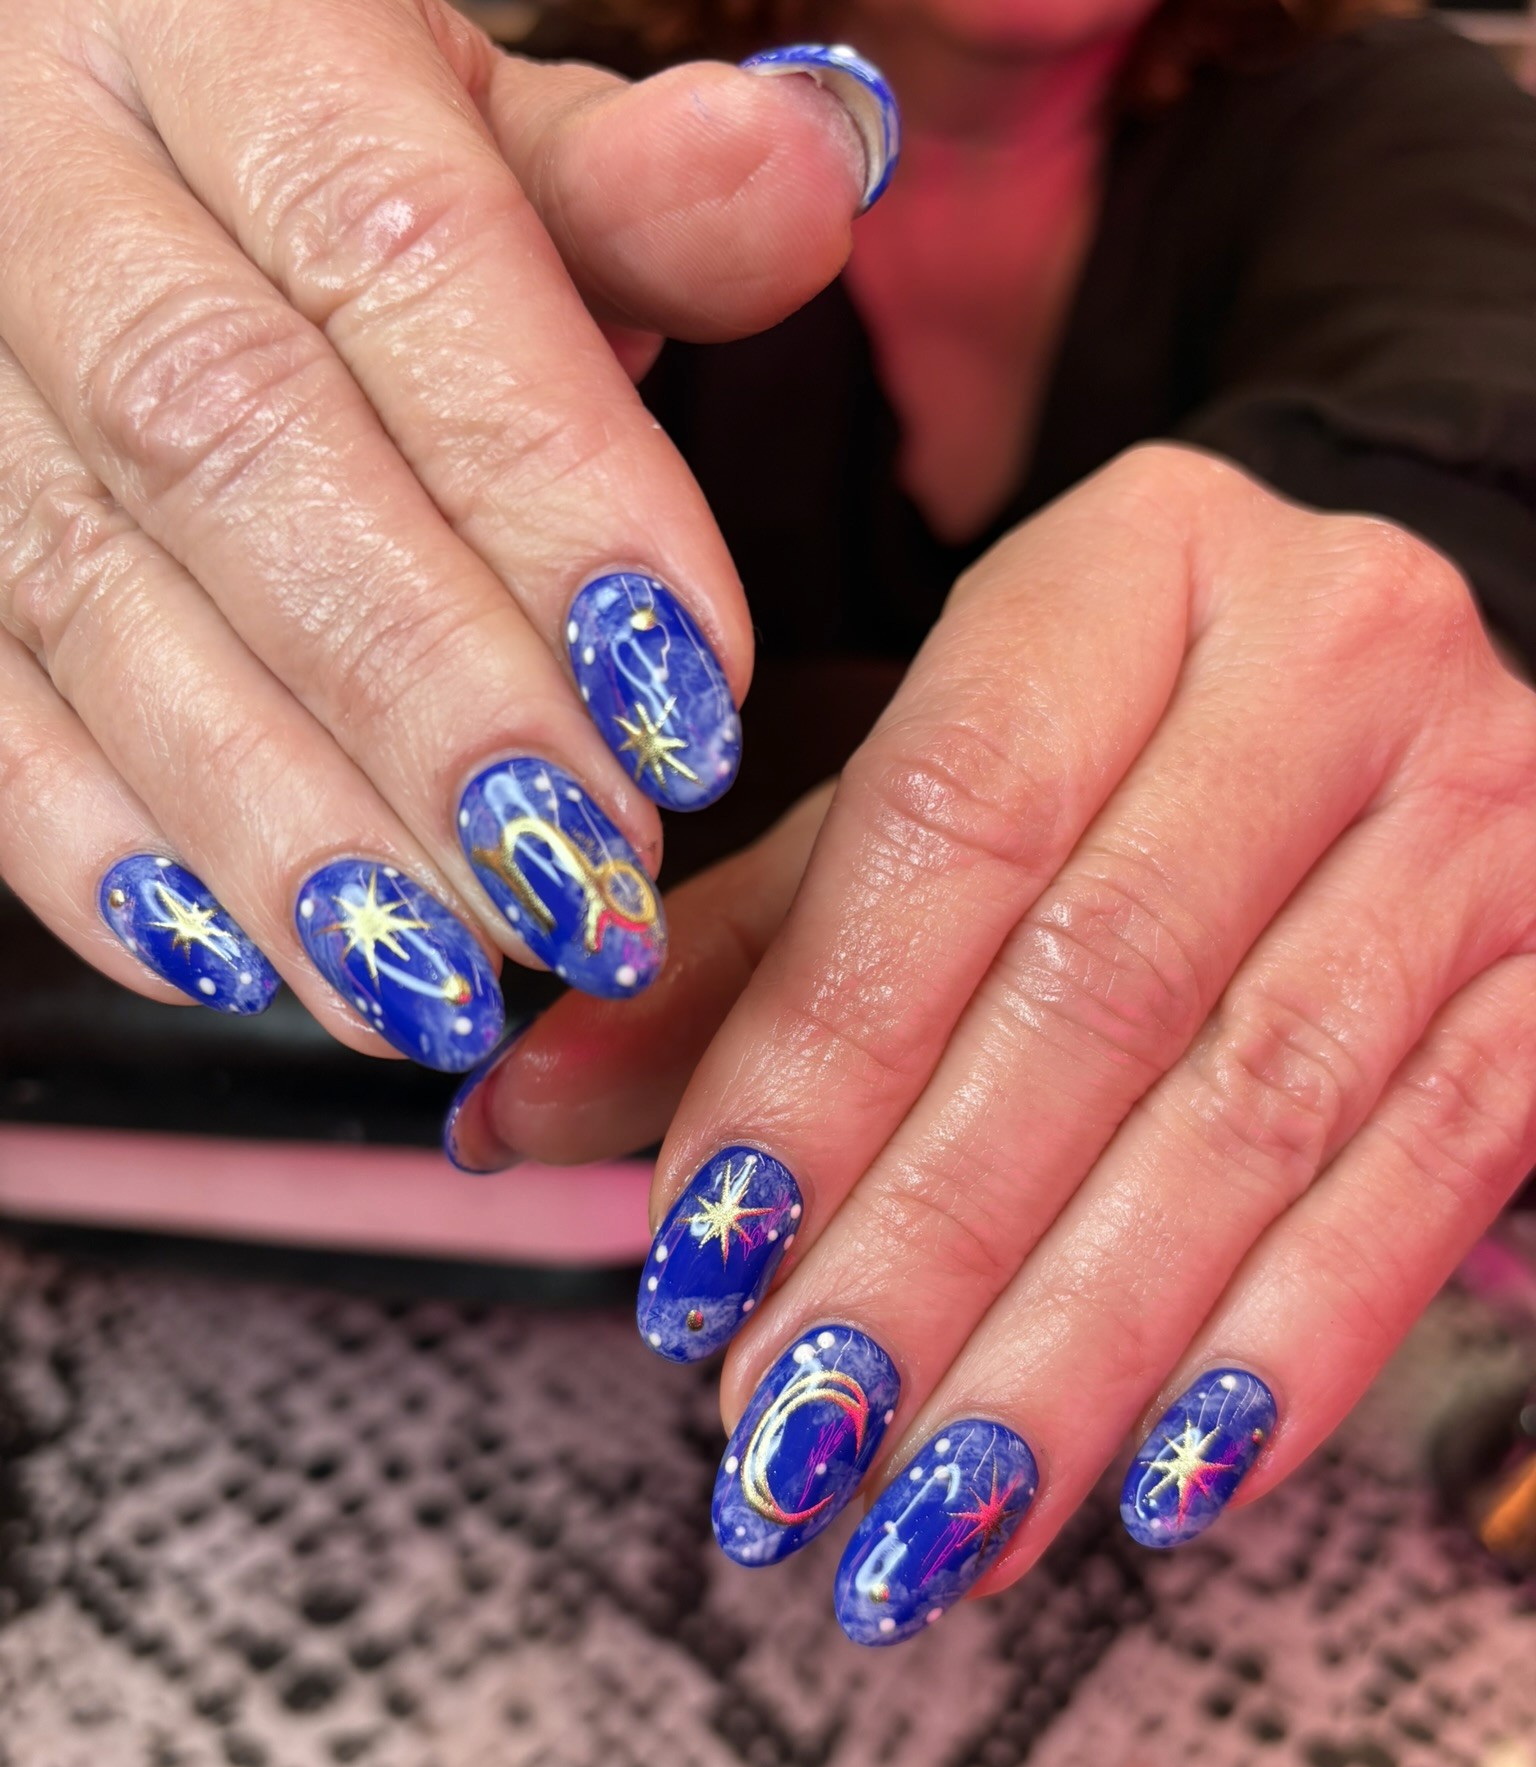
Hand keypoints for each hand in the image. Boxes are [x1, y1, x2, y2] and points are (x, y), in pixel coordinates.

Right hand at [0, 0, 879, 1060]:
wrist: (85, 137)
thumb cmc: (330, 160)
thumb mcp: (483, 128)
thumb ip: (631, 183)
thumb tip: (803, 170)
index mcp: (221, 16)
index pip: (401, 249)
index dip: (554, 493)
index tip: (692, 700)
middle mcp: (34, 159)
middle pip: (224, 440)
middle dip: (423, 695)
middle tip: (578, 883)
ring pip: (78, 591)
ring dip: (271, 816)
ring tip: (433, 976)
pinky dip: (84, 843)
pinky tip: (225, 957)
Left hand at [470, 446, 1535, 1637]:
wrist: (1384, 702)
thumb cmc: (1112, 754)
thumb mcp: (921, 800)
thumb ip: (729, 956)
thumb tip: (507, 1126)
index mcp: (1131, 562)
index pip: (946, 824)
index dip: (809, 1063)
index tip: (693, 1267)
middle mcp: (1333, 651)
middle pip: (1100, 991)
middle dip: (929, 1247)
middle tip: (791, 1443)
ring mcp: (1483, 811)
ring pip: (1258, 1113)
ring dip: (1079, 1344)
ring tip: (934, 1518)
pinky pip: (1434, 1175)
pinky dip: (1290, 1345)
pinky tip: (1156, 1484)